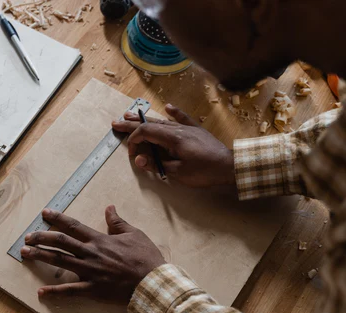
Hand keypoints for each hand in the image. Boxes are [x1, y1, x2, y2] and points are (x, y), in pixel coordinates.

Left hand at [20, 206, 165, 302]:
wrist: (153, 282)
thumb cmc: (146, 258)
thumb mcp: (134, 234)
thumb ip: (118, 222)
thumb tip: (109, 208)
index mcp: (99, 239)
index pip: (73, 225)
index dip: (57, 218)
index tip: (44, 214)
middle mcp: (90, 253)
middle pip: (60, 242)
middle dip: (41, 238)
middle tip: (27, 237)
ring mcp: (90, 271)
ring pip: (60, 261)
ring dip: (40, 257)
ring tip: (24, 254)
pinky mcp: (92, 289)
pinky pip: (70, 290)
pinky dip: (54, 292)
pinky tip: (40, 292)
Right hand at [112, 104, 235, 187]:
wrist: (229, 166)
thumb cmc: (205, 172)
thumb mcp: (178, 172)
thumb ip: (157, 165)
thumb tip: (139, 159)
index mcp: (173, 138)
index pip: (146, 133)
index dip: (134, 141)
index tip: (132, 153)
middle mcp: (178, 129)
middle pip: (150, 124)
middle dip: (131, 125)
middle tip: (116, 123)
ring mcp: (187, 128)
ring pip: (162, 121)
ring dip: (146, 119)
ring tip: (131, 115)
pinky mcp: (196, 131)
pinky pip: (183, 118)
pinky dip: (174, 113)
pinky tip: (167, 107)